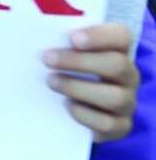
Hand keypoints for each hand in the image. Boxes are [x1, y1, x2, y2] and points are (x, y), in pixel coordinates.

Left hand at [44, 23, 138, 141]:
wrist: (67, 107)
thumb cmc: (63, 68)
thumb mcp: (61, 51)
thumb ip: (57, 41)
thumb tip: (30, 34)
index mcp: (117, 49)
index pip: (121, 36)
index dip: (99, 36)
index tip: (72, 38)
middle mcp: (128, 75)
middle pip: (117, 65)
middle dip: (79, 61)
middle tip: (47, 59)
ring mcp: (127, 101)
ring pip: (115, 97)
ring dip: (78, 88)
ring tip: (51, 81)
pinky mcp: (120, 126)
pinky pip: (107, 123)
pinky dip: (84, 114)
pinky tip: (65, 104)